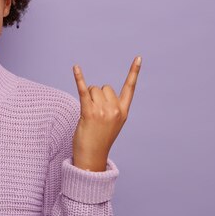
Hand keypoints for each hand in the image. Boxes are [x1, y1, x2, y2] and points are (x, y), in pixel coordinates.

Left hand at [71, 56, 140, 170]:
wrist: (91, 158)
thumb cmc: (99, 140)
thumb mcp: (112, 123)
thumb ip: (110, 107)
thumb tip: (97, 90)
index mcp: (123, 112)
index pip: (130, 88)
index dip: (134, 72)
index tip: (139, 57)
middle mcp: (115, 110)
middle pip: (104, 87)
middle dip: (96, 95)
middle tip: (94, 114)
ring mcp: (102, 111)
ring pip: (93, 89)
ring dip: (87, 97)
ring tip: (87, 115)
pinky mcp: (88, 112)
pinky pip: (83, 90)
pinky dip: (78, 77)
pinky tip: (75, 67)